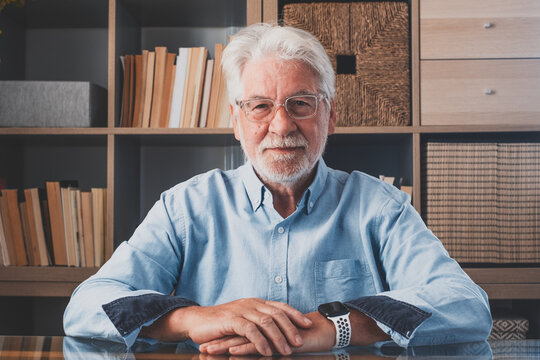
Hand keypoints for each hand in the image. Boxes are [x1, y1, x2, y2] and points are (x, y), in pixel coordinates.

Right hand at [139, 298, 311, 355]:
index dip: (295, 314)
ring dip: (278, 337)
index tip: (308, 324)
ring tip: (286, 350)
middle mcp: (251, 304)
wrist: (196, 321)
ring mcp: (241, 310)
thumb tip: (278, 332)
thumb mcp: (243, 320)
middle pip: (277, 314)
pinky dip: (260, 342)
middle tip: (300, 342)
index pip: (280, 306)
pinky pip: (250, 330)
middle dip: (291, 328)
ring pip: (266, 322)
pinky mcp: (231, 320)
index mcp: (255, 303)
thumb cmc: (220, 324)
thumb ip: (258, 323)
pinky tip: (267, 352)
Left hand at [199, 308, 390, 354]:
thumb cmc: (303, 336)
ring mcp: (269, 332)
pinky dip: (244, 348)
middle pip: (236, 332)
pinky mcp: (277, 339)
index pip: (238, 330)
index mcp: (262, 326)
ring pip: (243, 338)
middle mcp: (263, 327)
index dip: (222, 334)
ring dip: (224, 345)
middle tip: (199, 343)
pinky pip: (258, 344)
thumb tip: (254, 347)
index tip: (205, 339)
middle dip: (217, 338)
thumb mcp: (281, 341)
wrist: (323, 330)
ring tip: (208, 349)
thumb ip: (268, 341)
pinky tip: (232, 351)